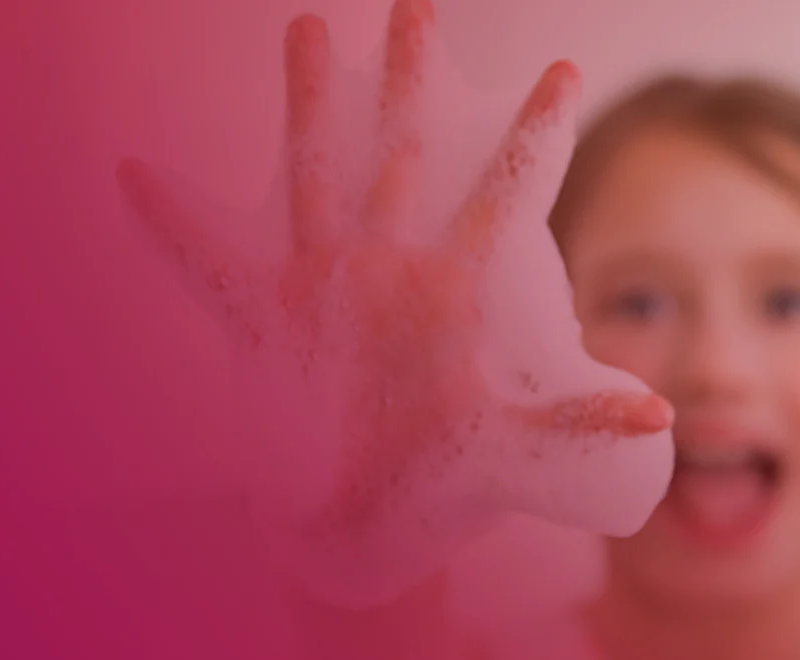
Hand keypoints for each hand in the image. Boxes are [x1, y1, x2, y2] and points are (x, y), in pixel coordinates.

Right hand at [117, 0, 671, 606]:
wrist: (365, 520)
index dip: (537, 132)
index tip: (564, 69)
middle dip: (410, 74)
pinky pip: (208, 264)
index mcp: (449, 286)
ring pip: (313, 172)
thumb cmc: (443, 476)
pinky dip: (170, 221)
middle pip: (403, 149)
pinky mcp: (266, 316)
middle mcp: (386, 267)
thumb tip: (665, 420)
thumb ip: (579, 421)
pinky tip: (134, 170)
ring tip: (306, 27)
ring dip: (306, 104)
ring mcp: (324, 284)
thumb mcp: (514, 445)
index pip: (506, 190)